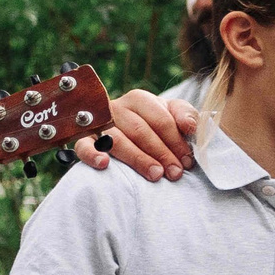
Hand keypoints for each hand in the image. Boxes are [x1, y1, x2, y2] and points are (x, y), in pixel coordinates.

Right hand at [71, 89, 197, 180]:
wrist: (131, 132)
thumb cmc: (156, 124)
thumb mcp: (174, 115)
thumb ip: (186, 115)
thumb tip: (191, 126)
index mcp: (140, 99)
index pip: (160, 119)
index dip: (176, 141)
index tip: (187, 161)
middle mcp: (116, 108)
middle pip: (139, 130)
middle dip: (161, 153)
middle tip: (175, 173)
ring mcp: (98, 123)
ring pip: (116, 139)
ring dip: (137, 158)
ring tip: (155, 175)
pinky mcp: (84, 139)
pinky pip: (83, 145)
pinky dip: (93, 154)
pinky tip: (104, 164)